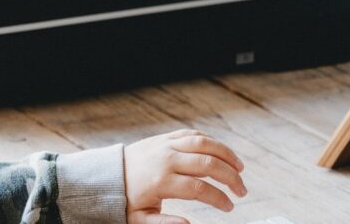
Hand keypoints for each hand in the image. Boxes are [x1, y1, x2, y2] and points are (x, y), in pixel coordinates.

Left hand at [124, 129, 247, 223]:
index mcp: (161, 181)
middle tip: (241, 191)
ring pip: (205, 143)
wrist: (108, 175)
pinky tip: (222, 153)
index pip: (199, 188)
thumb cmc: (126, 199)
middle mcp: (166, 159)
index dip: (219, 198)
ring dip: (227, 155)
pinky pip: (194, 134)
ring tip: (240, 169)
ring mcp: (167, 144)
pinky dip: (212, 142)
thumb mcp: (140, 219)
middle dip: (230, 178)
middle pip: (208, 164)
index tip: (229, 207)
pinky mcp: (166, 137)